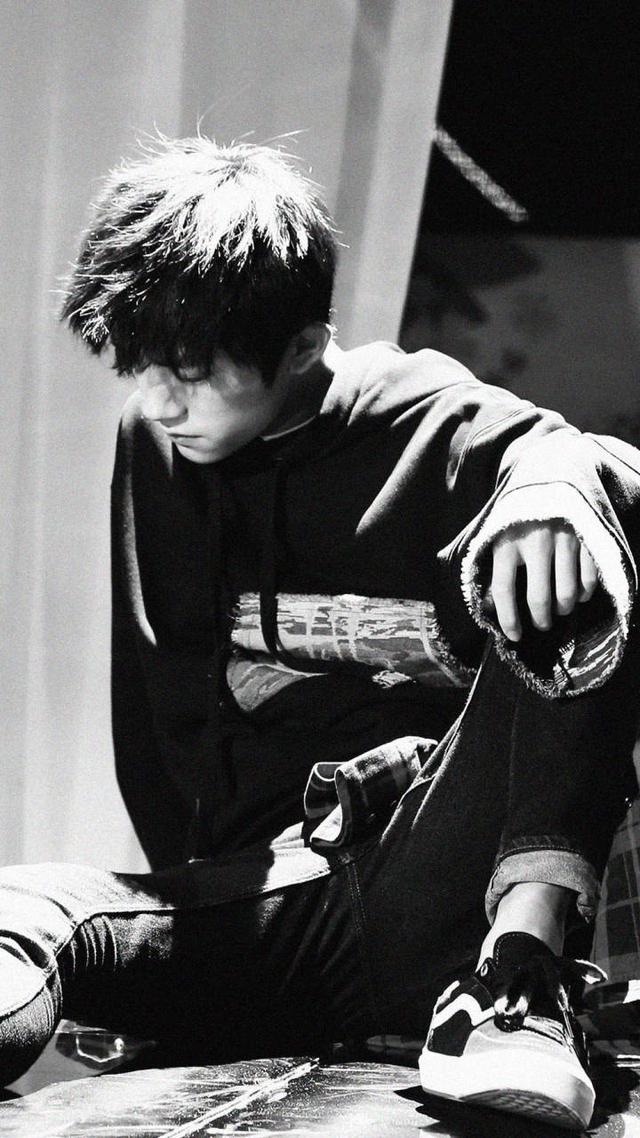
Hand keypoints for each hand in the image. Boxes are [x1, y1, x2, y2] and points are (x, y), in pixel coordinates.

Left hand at [486, 521, 597, 641]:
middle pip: (538, 597)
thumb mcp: (497, 536)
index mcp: (505, 542)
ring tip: (560, 609)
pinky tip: (578, 595)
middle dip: (541, 619)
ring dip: (563, 608)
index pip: (502, 590)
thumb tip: (486, 607)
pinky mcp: (586, 536)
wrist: (548, 474)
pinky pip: (589, 578)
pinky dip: (585, 593)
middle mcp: (534, 541)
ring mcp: (563, 538)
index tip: (515, 636)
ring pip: (567, 593)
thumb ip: (491, 569)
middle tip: (542, 625)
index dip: (508, 619)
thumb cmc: (518, 515)